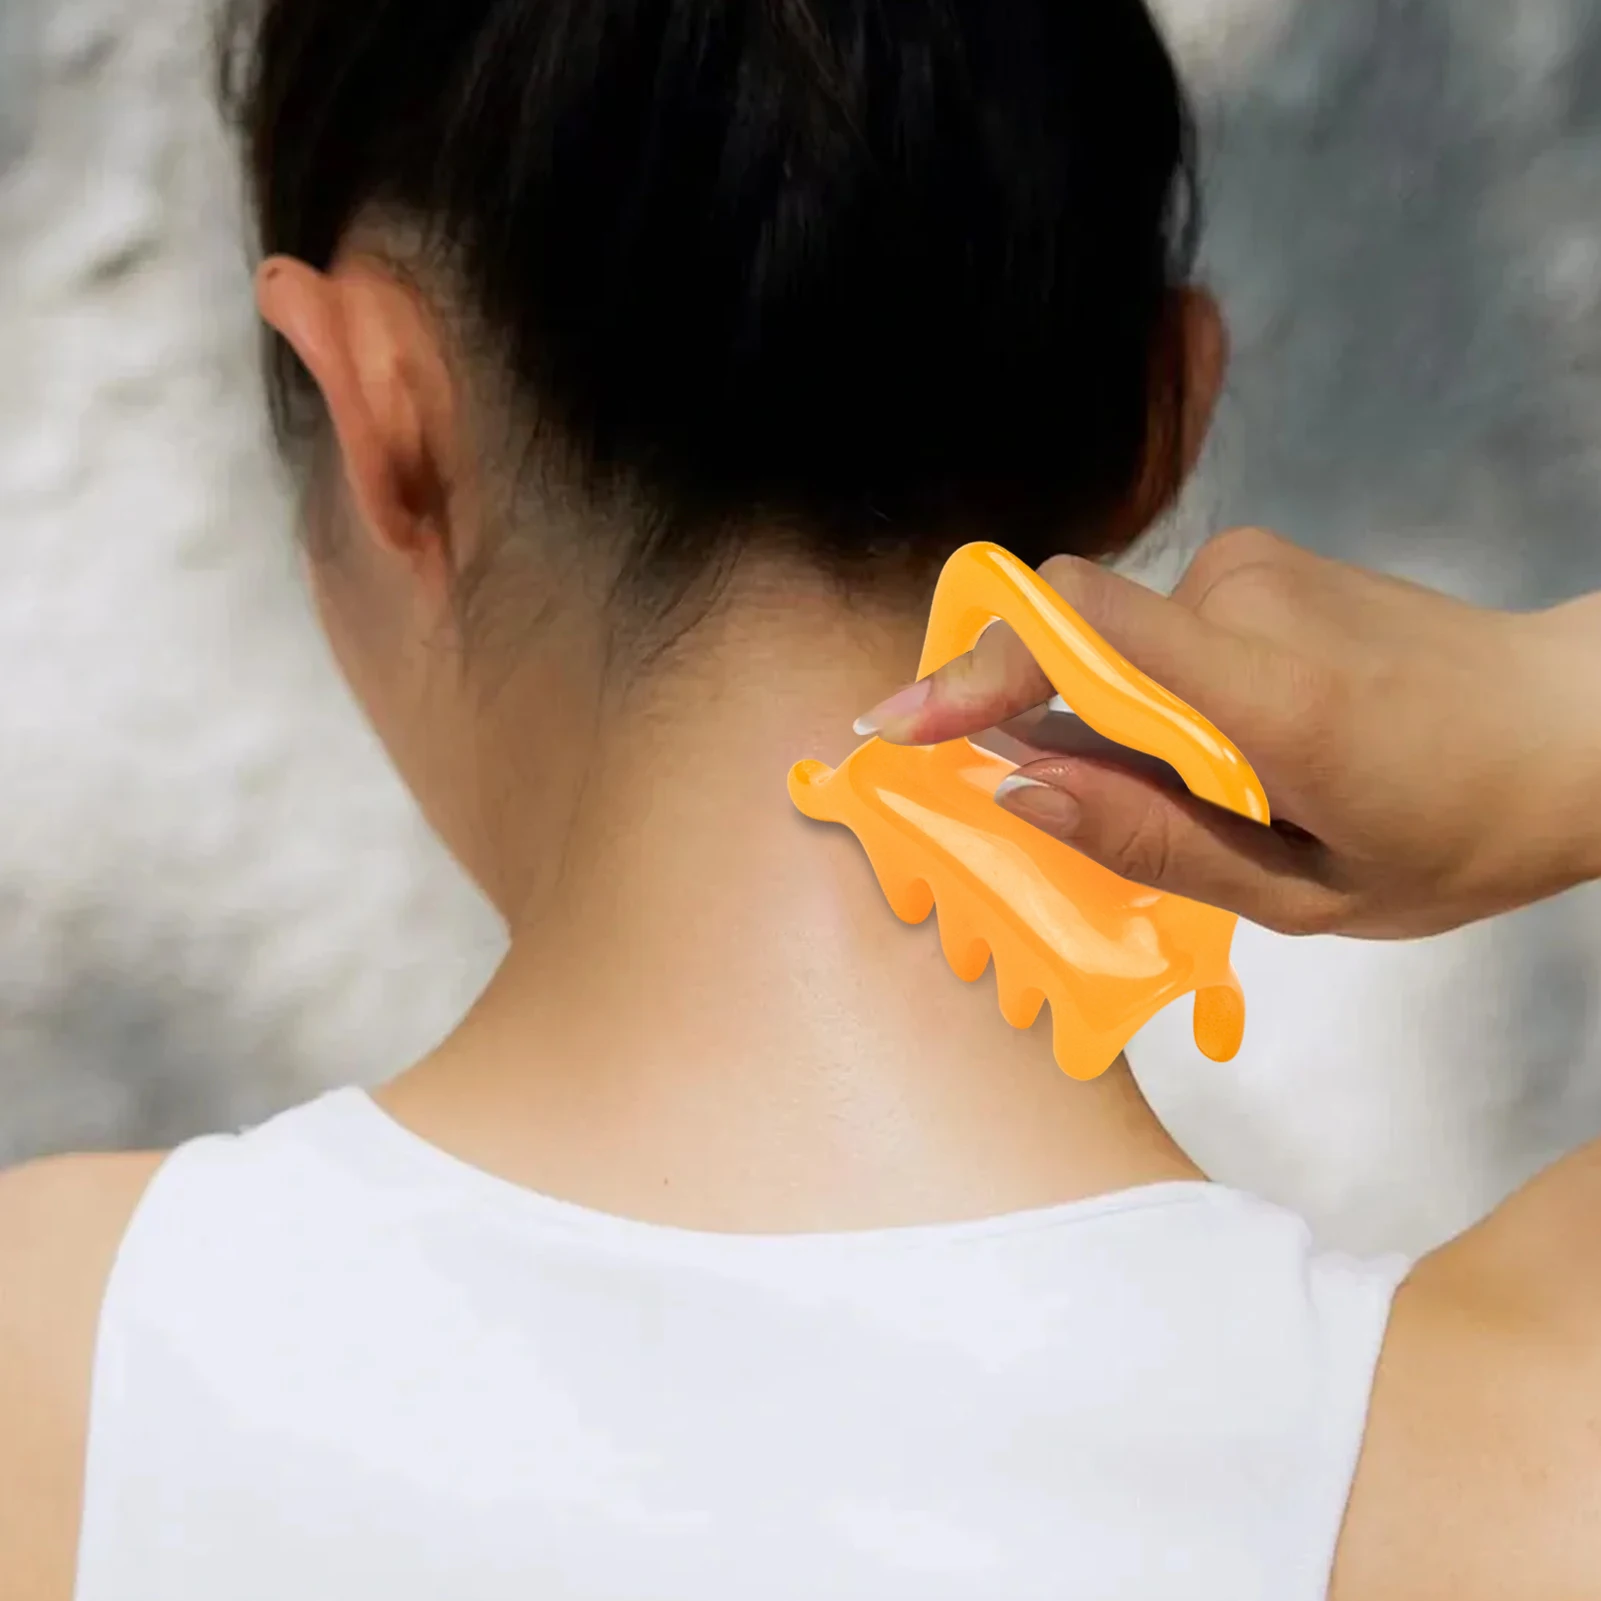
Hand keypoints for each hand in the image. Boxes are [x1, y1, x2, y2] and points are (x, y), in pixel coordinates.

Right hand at [857, 528, 1600, 936]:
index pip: (1079, 628)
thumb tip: (1014, 792)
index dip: (973, 672)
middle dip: (1056, 731)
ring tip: (1234, 795)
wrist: (1570, 725)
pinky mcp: (1258, 564)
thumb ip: (1153, 843)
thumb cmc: (1455, 830)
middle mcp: (1251, 599)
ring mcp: (1255, 568)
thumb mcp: (1307, 891)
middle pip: (1080, 648)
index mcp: (1272, 693)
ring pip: (1118, 650)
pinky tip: (1245, 752)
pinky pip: (1157, 633)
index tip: (898, 725)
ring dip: (1126, 726)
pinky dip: (1161, 699)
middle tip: (1096, 816)